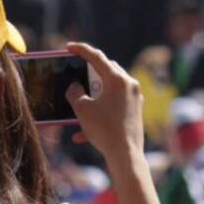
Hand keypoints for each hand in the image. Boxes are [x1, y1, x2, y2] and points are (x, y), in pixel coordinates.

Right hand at [65, 42, 144, 164]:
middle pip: (106, 71)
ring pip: (109, 90)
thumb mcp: (82, 109)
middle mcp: (129, 85)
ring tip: (79, 105)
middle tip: (76, 73)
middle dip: (89, 72)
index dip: (81, 50)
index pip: (97, 57)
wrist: (126, 155)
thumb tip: (75, 86)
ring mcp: (135, 98)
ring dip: (93, 96)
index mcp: (117, 79)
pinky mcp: (135, 111)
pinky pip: (114, 106)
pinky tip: (82, 134)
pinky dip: (100, 113)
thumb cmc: (104, 130)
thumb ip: (74, 92)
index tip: (69, 47)